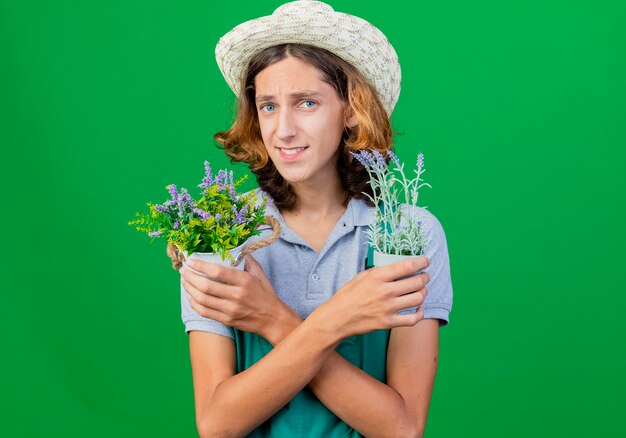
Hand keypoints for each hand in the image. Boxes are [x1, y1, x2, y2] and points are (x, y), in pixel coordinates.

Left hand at [181, 255, 296, 340]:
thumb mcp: (259, 273)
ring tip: (184, 281)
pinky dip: (194, 303)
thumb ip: (247, 260)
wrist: (272, 319)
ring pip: (202, 300)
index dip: (201, 266)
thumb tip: (235, 248)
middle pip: (206, 286)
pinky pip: (205, 312)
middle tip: (183, 270)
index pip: (218, 272)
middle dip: (190, 277)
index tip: (190, 261)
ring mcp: (230, 310)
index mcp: (244, 281)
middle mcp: (236, 296)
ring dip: (189, 289)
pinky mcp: (226, 320)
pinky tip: (191, 296)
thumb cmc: (265, 294)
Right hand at [319, 257, 429, 337]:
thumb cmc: (346, 296)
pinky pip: (413, 319)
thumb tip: (395, 268)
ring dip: (424, 293)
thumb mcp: (360, 276)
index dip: (421, 262)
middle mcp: (385, 291)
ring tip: (421, 291)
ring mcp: (388, 308)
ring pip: (418, 298)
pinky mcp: (388, 323)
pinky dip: (420, 313)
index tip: (426, 261)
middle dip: (425, 278)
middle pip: (417, 282)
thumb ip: (378, 272)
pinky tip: (419, 309)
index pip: (407, 266)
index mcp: (378, 276)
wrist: (337, 318)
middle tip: (425, 277)